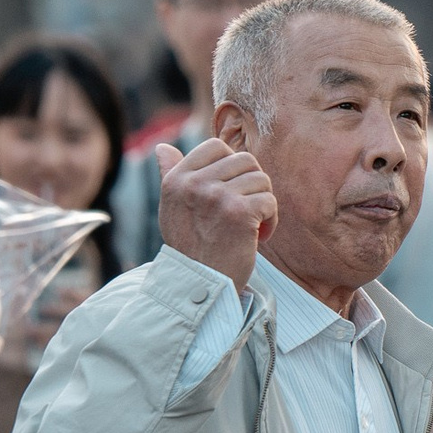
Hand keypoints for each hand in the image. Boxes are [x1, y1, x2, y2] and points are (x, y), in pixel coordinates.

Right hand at [156, 137, 276, 289]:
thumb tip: (163, 147)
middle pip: (245, 159)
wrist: (199, 286)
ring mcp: (217, 196)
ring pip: (261, 179)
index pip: (215, 146)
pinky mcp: (239, 212)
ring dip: (262, 203)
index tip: (230, 191)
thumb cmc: (189, 247)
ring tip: (250, 225)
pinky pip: (270, 201)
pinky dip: (270, 221)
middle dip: (252, 184)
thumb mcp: (172, 207)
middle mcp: (195, 184)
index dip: (232, 166)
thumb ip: (170, 174)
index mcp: (177, 179)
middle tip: (245, 209)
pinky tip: (257, 237)